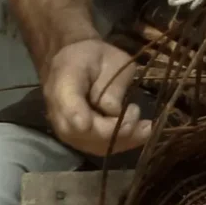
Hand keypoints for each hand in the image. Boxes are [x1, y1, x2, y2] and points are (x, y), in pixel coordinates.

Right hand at [43, 38, 151, 156]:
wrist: (73, 63)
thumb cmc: (94, 57)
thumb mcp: (110, 58)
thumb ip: (112, 83)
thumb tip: (114, 110)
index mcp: (64, 83)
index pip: (68, 106)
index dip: (79, 116)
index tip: (94, 121)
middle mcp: (59, 112)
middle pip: (84, 133)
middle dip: (115, 130)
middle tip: (136, 112)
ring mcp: (67, 129)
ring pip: (93, 145)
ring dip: (123, 140)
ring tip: (146, 126)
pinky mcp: (79, 139)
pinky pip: (99, 148)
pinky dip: (123, 143)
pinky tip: (141, 133)